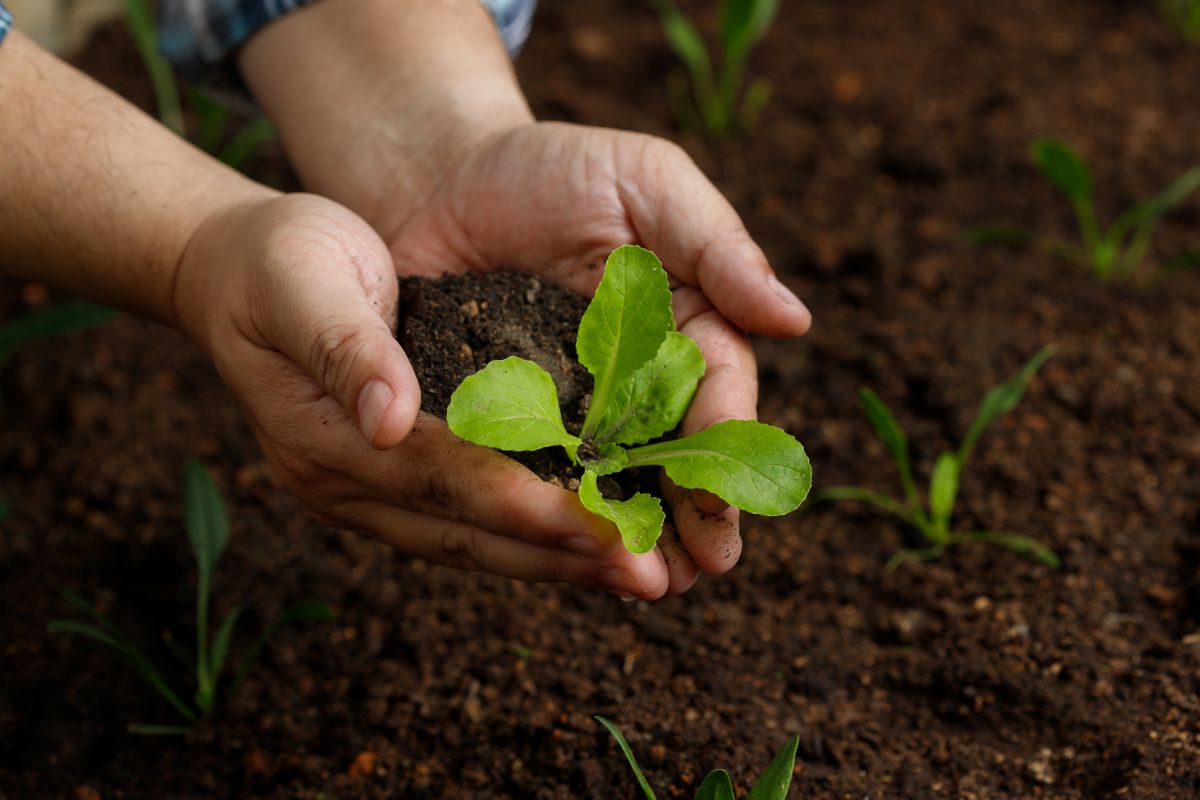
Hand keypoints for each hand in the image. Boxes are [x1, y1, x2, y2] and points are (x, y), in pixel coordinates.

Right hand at [175, 193, 669, 598]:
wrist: (233, 273)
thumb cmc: (272, 264)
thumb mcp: (298, 283)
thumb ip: (342, 347)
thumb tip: (390, 420)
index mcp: (327, 440)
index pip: (441, 482)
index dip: (523, 506)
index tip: (602, 527)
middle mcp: (350, 483)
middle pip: (467, 535)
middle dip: (560, 557)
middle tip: (649, 577)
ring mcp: (371, 489)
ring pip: (474, 542)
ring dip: (556, 561)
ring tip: (638, 574)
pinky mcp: (395, 477)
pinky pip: (470, 519)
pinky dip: (532, 532)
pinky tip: (591, 536)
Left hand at [379, 123, 811, 593]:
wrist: (436, 177)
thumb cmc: (550, 167)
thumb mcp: (646, 183)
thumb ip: (718, 246)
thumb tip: (796, 319)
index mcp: (687, 319)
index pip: (720, 388)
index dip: (725, 444)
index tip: (725, 499)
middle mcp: (640, 372)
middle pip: (679, 451)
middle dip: (695, 512)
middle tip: (700, 569)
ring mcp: (578, 403)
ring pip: (621, 478)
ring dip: (640, 532)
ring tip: (651, 586)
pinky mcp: (515, 421)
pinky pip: (546, 475)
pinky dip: (566, 516)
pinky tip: (575, 558)